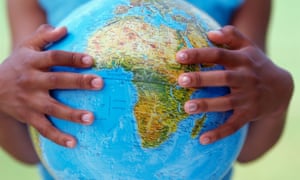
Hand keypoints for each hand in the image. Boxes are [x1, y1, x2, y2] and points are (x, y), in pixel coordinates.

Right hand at [0, 24, 103, 147]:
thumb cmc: (17, 64)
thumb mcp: (26, 47)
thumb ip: (44, 37)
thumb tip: (65, 28)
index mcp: (33, 61)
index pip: (55, 57)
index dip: (72, 58)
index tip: (91, 60)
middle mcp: (31, 80)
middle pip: (57, 80)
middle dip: (78, 82)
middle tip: (99, 83)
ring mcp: (29, 100)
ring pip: (52, 108)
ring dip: (71, 114)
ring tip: (91, 118)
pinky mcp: (28, 116)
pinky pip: (44, 129)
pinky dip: (57, 137)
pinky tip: (73, 143)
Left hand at [176, 26, 292, 144]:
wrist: (282, 89)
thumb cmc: (257, 65)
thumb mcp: (248, 47)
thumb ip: (232, 36)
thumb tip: (211, 33)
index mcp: (242, 60)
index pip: (219, 54)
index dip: (200, 55)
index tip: (179, 56)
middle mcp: (246, 78)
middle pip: (223, 77)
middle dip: (202, 79)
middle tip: (181, 80)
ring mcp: (248, 98)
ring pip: (226, 102)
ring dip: (207, 105)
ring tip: (187, 107)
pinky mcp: (249, 114)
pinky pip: (234, 125)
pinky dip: (219, 133)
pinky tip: (203, 139)